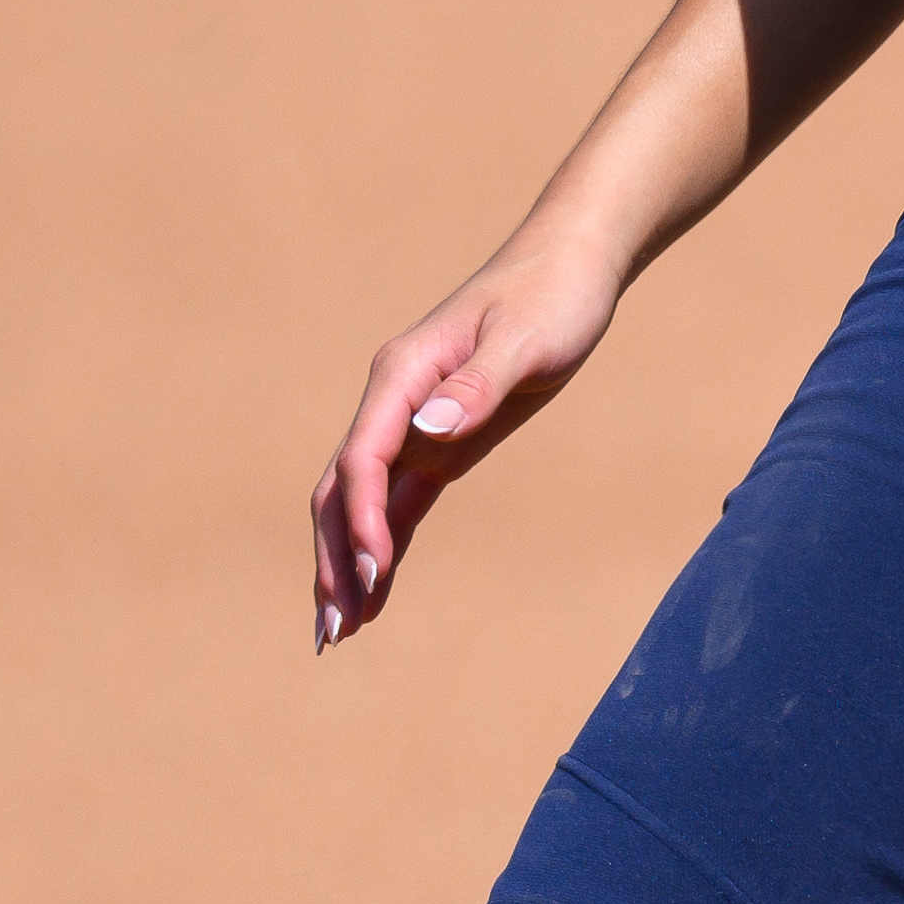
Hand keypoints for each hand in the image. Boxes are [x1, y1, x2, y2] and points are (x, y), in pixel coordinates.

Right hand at [315, 247, 619, 646]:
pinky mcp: (441, 444)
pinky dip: (384, 546)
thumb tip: (425, 430)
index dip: (361, 518)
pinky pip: (399, 504)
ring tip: (341, 631)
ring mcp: (412, 426)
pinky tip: (377, 592)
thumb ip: (476, 387)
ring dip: (348, 564)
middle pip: (341, 491)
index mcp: (401, 377)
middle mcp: (394, 404)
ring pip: (361, 505)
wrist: (570, 271)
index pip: (363, 459)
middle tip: (332, 630)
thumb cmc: (551, 299)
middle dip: (333, 559)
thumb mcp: (524, 342)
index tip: (374, 571)